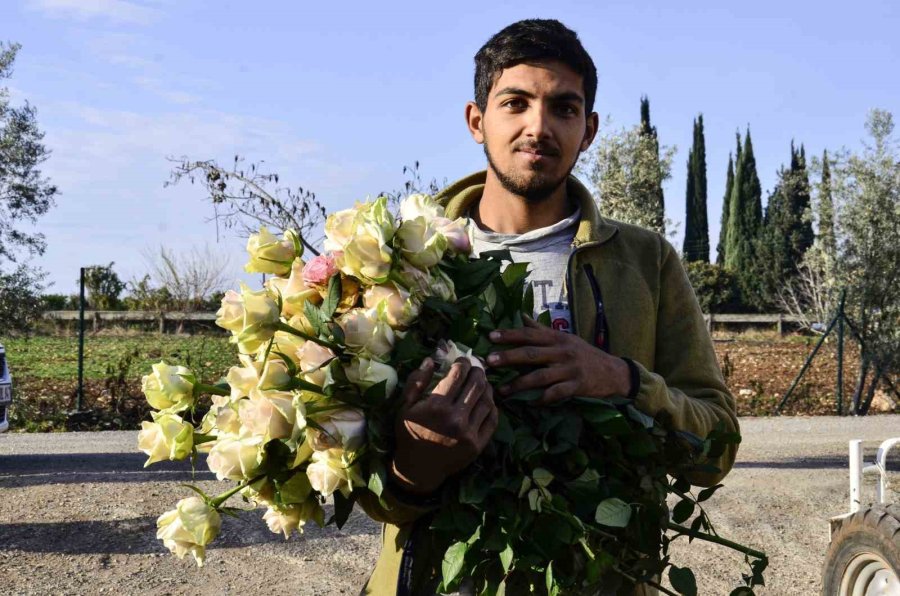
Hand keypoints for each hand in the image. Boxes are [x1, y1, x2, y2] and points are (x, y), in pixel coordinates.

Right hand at [390, 357, 497, 494]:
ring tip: (482, 382)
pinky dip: (492, 406)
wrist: (418, 469)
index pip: (458, 375)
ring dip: (487, 386)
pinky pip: (492, 420)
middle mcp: (456, 418)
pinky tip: (487, 401)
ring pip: (487, 400)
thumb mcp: (404, 406)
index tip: (462, 360)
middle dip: (477, 371)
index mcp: (437, 406)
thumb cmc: (409, 434)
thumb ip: (416, 381)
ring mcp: (469, 433)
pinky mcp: (478, 445)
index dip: (463, 363)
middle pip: (476, 384)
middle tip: (475, 367)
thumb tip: (430, 359)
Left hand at [486, 316, 631, 404]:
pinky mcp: (577, 386)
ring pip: (540, 376)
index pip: (529, 334)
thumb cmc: (584, 354)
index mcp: (557, 338)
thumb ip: (541, 330)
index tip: (490, 336)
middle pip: (531, 353)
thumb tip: (520, 316)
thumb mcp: (565, 338)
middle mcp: (562, 351)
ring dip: (519, 384)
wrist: (614, 371)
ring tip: (502, 390)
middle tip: (489, 361)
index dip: (509, 335)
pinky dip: (542, 399)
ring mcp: (570, 369)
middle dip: (509, 357)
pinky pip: (556, 394)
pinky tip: (530, 404)